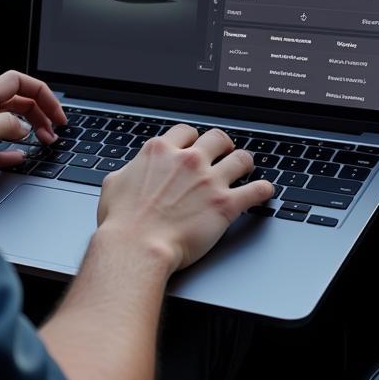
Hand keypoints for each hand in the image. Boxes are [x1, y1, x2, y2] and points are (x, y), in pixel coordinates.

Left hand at [0, 70, 66, 184]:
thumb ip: (6, 124)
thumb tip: (23, 128)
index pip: (18, 83)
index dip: (41, 93)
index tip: (56, 113)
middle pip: (18, 104)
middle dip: (40, 115)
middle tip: (53, 132)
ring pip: (10, 127)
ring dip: (30, 132)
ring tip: (44, 143)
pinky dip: (12, 154)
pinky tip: (20, 158)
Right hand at [96, 125, 274, 271]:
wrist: (137, 247)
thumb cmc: (122, 222)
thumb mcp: (114, 184)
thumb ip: (129, 170)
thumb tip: (130, 171)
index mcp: (160, 151)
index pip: (186, 132)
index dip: (192, 139)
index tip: (195, 147)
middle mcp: (188, 160)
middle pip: (217, 138)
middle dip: (222, 145)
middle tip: (224, 154)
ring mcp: (209, 180)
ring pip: (241, 158)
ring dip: (244, 163)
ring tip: (246, 169)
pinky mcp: (225, 204)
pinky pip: (256, 190)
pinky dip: (263, 189)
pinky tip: (264, 191)